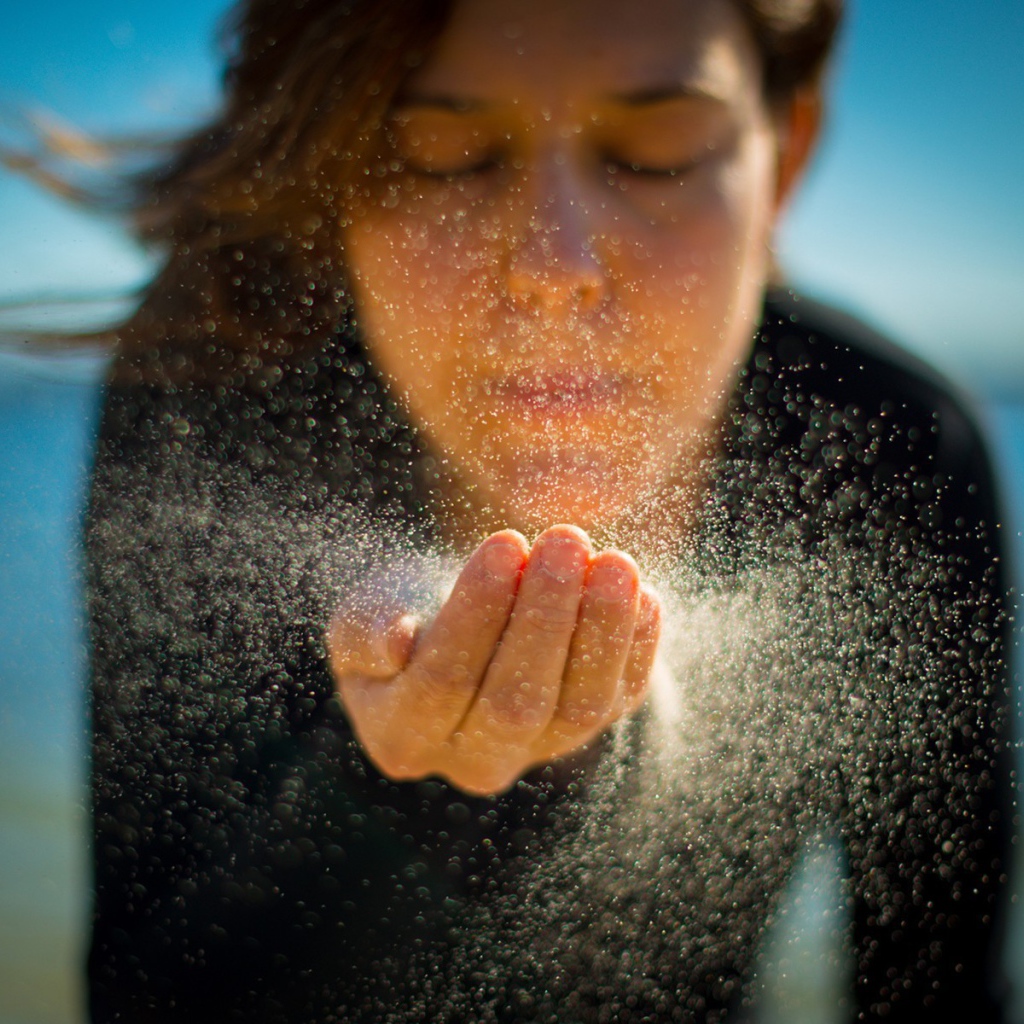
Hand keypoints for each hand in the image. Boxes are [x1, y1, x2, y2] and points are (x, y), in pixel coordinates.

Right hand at [326, 525, 660, 795]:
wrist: (462, 621)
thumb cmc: (405, 610)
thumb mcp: (365, 612)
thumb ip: (365, 628)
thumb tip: (397, 643)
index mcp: (403, 736)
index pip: (443, 680)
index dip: (476, 612)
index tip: (503, 542)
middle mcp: (473, 760)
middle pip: (516, 700)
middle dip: (545, 616)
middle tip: (563, 540)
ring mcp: (539, 750)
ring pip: (580, 705)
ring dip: (601, 629)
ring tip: (612, 562)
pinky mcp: (588, 726)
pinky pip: (621, 695)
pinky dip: (636, 646)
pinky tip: (641, 592)